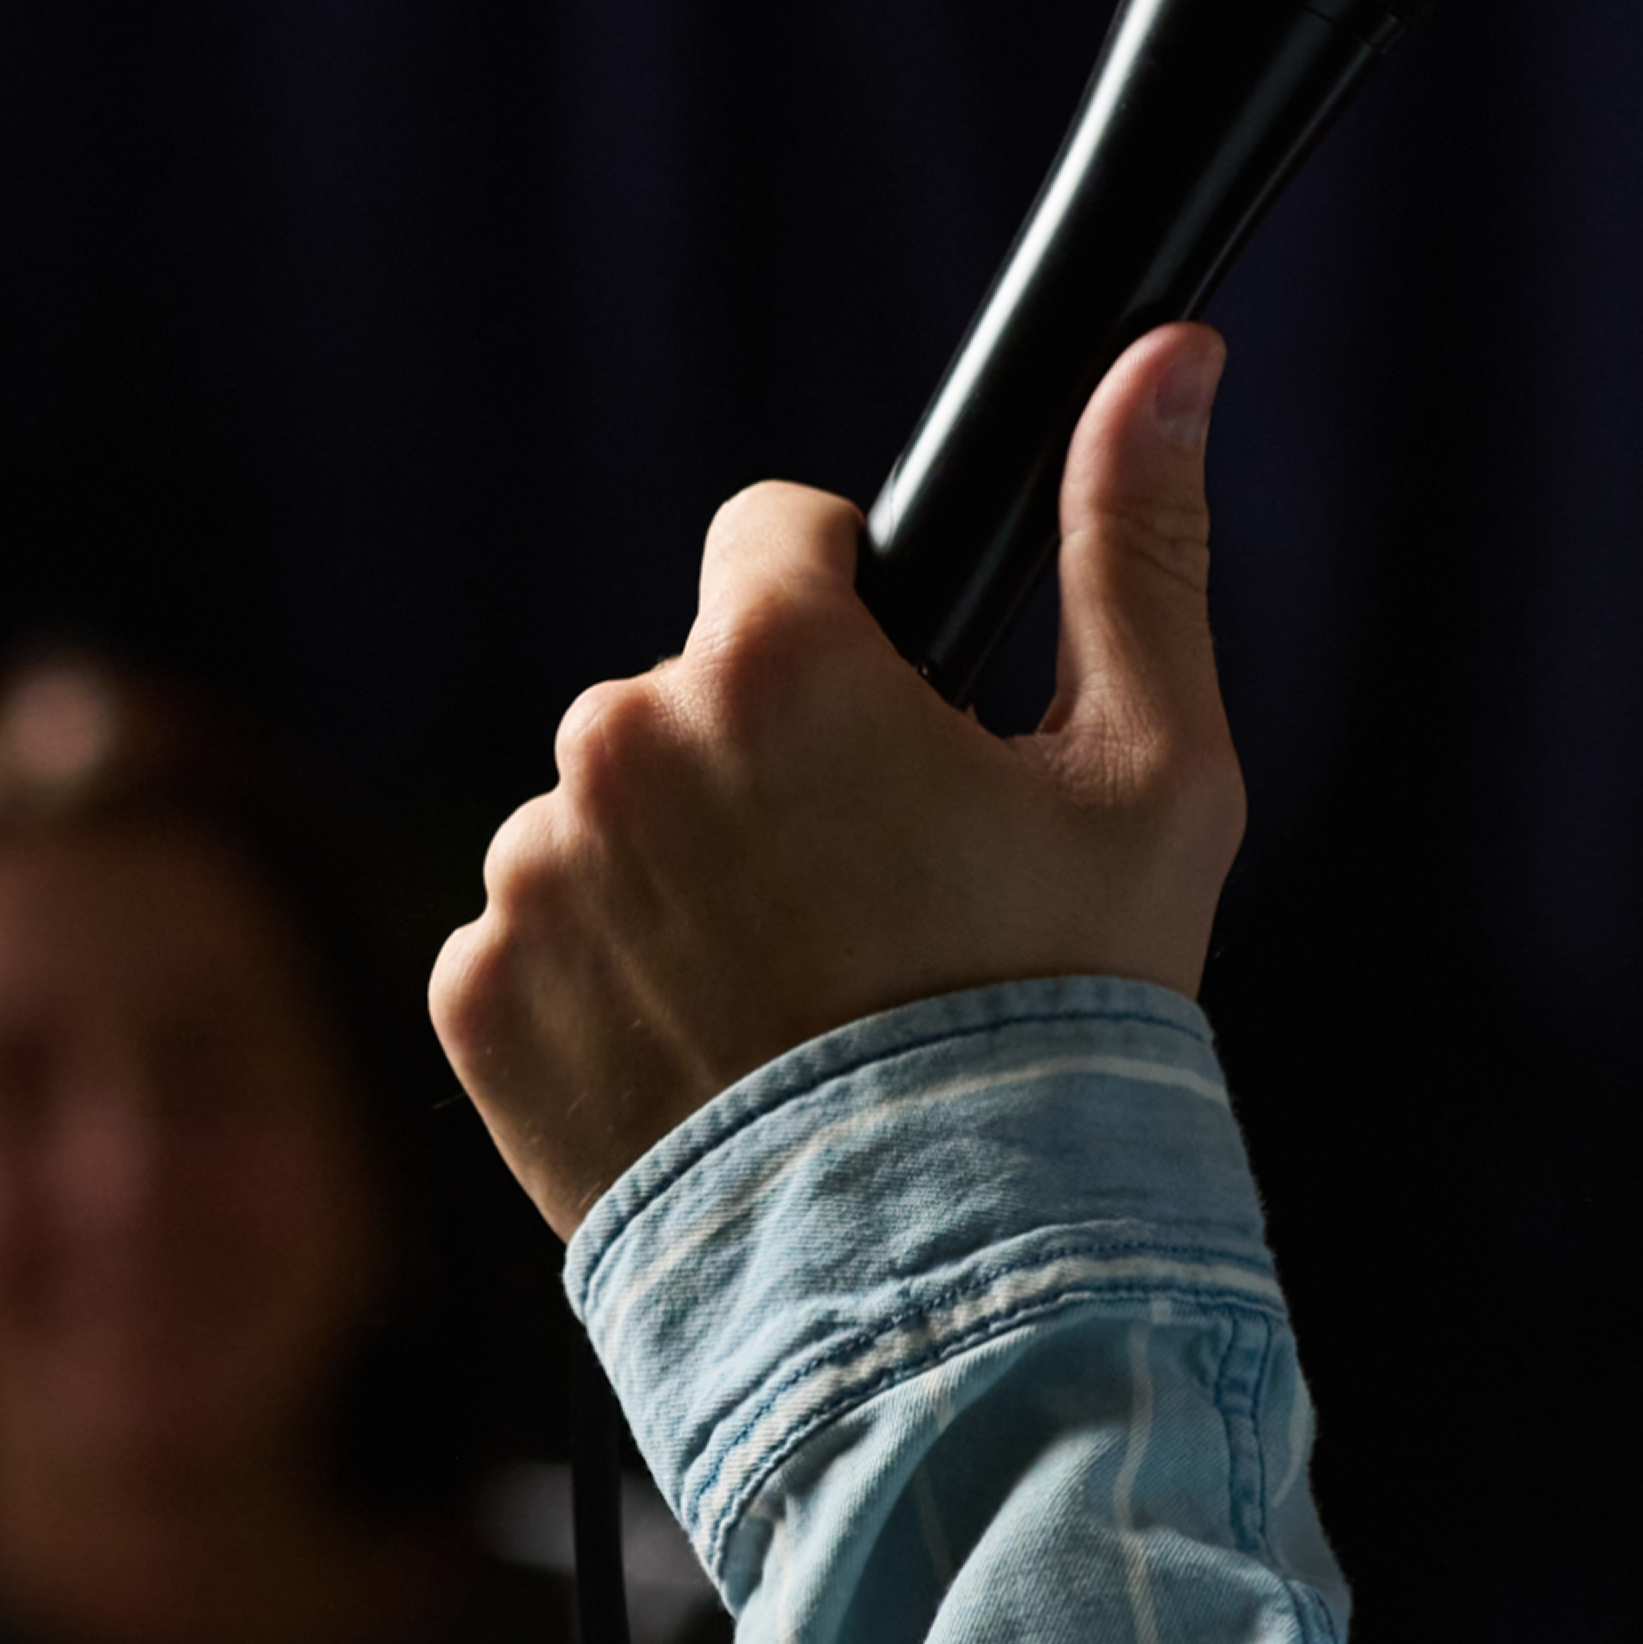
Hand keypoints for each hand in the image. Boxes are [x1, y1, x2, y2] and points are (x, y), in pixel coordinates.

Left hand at [431, 322, 1251, 1230]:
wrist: (952, 1288)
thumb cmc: (1067, 1021)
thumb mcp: (1150, 774)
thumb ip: (1136, 542)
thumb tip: (1169, 355)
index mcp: (770, 659)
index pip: (771, 536)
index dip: (846, 614)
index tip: (892, 714)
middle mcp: (620, 741)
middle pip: (687, 691)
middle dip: (763, 764)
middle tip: (867, 899)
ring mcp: (531, 874)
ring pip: (605, 817)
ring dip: (680, 875)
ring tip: (793, 999)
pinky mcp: (474, 998)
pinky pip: (532, 938)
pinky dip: (602, 985)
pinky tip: (708, 1060)